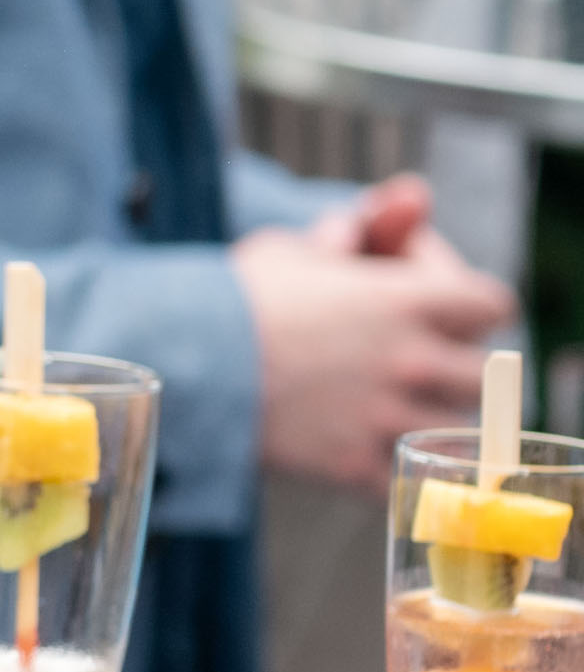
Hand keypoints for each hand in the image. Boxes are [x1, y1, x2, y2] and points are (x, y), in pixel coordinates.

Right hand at [238, 174, 521, 485]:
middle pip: (485, 373)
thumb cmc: (237, 299)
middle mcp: (408, 359)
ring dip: (433, 417)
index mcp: (405, 300)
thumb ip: (364, 225)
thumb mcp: (297, 246)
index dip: (464, 299)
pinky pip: (407, 475)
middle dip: (458, 364)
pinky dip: (398, 468)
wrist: (178, 365)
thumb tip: (414, 195)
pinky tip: (371, 450)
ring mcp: (383, 416)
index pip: (493, 304)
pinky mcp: (351, 464)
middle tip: (417, 362)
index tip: (420, 299)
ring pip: (455, 428)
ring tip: (396, 408)